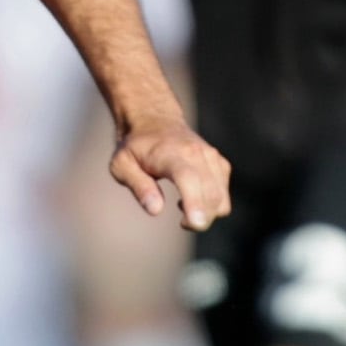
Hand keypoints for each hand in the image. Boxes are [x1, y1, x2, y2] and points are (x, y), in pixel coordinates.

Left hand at [109, 116, 231, 230]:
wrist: (155, 121)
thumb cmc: (135, 147)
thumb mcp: (122, 165)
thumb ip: (138, 186)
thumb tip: (156, 209)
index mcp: (171, 153)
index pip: (189, 179)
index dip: (195, 203)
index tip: (195, 224)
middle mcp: (198, 154)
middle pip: (211, 194)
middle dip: (200, 219)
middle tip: (181, 223)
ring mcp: (212, 159)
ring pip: (221, 199)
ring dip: (206, 214)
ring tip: (181, 205)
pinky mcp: (220, 165)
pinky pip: (223, 196)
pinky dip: (212, 206)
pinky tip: (191, 197)